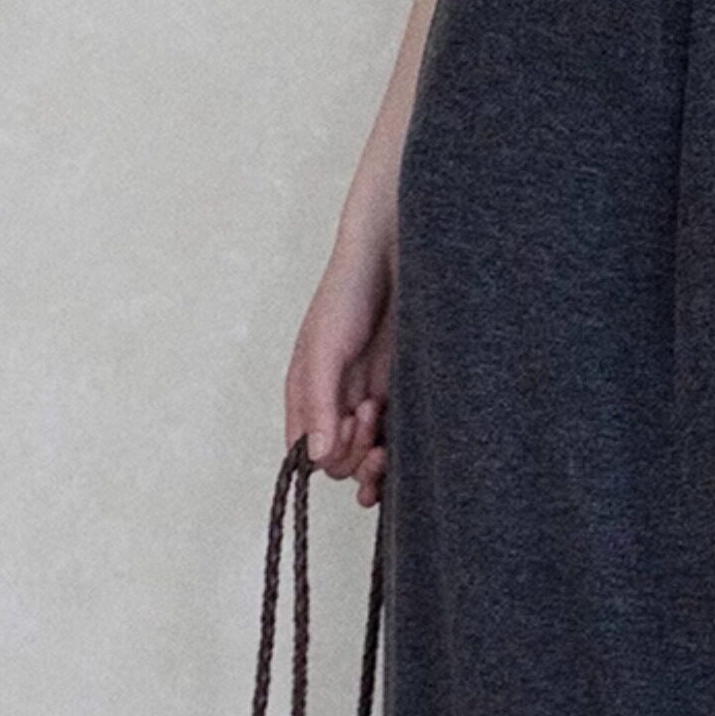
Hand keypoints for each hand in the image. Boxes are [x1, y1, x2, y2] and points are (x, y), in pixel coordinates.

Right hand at [286, 226, 394, 508]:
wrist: (395, 254)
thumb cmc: (347, 291)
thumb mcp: (324, 349)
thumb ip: (319, 403)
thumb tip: (315, 456)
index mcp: (309, 395)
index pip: (309, 453)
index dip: (328, 451)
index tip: (348, 422)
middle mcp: (338, 404)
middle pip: (342, 461)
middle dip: (355, 451)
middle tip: (369, 411)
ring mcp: (372, 401)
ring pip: (371, 456)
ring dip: (376, 452)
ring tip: (380, 410)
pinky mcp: (405, 395)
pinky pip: (400, 438)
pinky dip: (402, 450)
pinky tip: (405, 440)